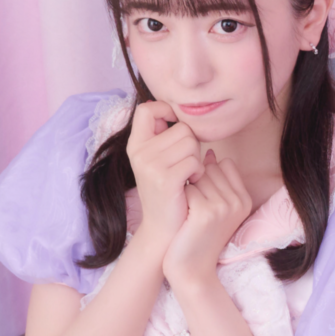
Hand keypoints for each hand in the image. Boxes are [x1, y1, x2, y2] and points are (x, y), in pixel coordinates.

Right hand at [124, 101, 202, 246]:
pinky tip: (191, 183)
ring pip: (191, 143)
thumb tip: (176, 111)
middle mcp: (139, 152)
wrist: (163, 227)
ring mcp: (150, 165)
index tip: (176, 125)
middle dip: (192, 144)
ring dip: (197, 159)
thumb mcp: (158, 160)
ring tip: (188, 175)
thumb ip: (163, 137)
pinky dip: (198, 172)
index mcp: (136, 144)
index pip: (146, 108)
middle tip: (185, 164)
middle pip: (181, 127)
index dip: (165, 109)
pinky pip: (194, 161)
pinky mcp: (164, 179)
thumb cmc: (168, 191)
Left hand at [163, 146, 251, 289]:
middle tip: (193, 209)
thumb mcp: (217, 208)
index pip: (224, 165)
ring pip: (197, 176)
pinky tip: (183, 218)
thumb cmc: (200, 237)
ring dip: (187, 191)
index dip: (207, 176)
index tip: (202, 198)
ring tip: (189, 214)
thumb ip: (217, 180)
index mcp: (245, 199)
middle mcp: (238, 202)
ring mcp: (223, 207)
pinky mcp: (205, 212)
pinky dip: (180, 200)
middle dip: (196, 182)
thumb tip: (210, 153)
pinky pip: (187, 189)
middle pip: (210, 168)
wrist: (192, 270)